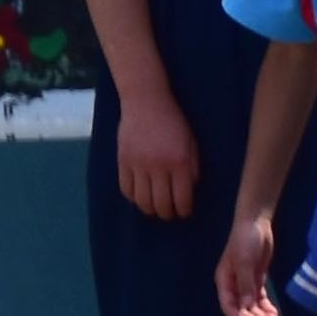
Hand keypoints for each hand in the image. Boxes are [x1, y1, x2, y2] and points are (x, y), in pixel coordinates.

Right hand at [112, 95, 201, 224]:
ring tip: (154, 208)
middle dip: (167, 214)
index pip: (182, 198)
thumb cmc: (174, 121)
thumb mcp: (192, 143)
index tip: (184, 212)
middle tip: (170, 214)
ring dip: (149, 209)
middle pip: (161, 203)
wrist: (145, 102)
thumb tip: (190, 190)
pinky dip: (133, 198)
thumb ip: (193, 167)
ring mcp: (138, 165)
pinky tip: (139, 196)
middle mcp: (158, 167)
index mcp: (179, 162)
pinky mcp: (123, 161)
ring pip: (142, 200)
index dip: (184, 210)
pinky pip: (126, 188)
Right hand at [212, 212, 283, 315]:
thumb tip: (246, 307)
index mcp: (224, 281)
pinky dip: (266, 307)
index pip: (229, 306)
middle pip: (241, 308)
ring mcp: (245, 283)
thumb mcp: (245, 263)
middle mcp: (233, 285)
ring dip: (261, 315)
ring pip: (251, 305)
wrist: (255, 224)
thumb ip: (245, 286)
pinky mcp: (256, 280)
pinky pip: (260, 298)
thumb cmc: (245, 241)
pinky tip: (275, 314)